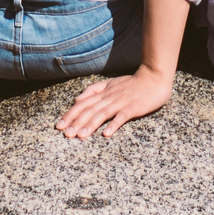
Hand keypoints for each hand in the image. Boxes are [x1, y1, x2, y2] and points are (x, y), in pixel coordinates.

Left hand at [55, 66, 174, 138]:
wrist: (154, 78)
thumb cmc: (132, 83)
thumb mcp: (111, 82)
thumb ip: (94, 89)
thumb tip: (77, 99)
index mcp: (103, 91)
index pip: (83, 103)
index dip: (70, 114)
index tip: (59, 125)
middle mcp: (109, 96)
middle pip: (90, 109)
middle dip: (76, 122)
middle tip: (66, 135)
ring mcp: (121, 101)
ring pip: (102, 113)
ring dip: (91, 125)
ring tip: (80, 136)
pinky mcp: (133, 107)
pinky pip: (122, 116)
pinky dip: (113, 124)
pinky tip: (106, 134)